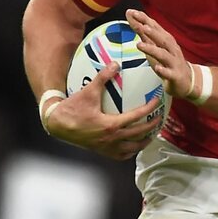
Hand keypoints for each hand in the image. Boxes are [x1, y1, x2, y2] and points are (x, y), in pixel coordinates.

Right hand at [44, 62, 161, 159]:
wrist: (58, 125)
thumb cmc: (73, 108)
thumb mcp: (88, 91)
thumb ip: (102, 77)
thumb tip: (115, 63)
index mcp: (111, 125)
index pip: (136, 117)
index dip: (149, 108)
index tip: (156, 101)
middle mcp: (112, 139)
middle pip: (139, 134)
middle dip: (152, 126)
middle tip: (159, 118)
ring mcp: (107, 148)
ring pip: (133, 148)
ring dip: (144, 141)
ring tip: (152, 134)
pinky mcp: (102, 152)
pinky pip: (121, 155)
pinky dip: (131, 151)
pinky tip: (134, 145)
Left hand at [126, 9, 191, 97]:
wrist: (187, 80)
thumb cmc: (168, 61)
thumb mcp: (154, 45)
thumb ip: (142, 32)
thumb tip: (131, 16)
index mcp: (166, 40)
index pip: (155, 27)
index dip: (144, 19)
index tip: (132, 12)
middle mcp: (171, 49)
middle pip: (162, 39)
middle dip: (152, 32)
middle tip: (142, 26)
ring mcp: (173, 62)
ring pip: (163, 55)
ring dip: (152, 49)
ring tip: (140, 45)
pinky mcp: (175, 75)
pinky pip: (169, 73)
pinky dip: (163, 70)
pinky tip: (157, 68)